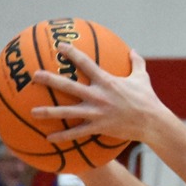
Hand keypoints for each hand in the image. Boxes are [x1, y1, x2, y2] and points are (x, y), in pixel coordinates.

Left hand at [31, 43, 168, 143]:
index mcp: (107, 81)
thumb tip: (132, 50)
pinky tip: (49, 138)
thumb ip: (136, 63)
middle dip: (50, 80)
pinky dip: (62, 136)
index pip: (86, 64)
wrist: (152, 122)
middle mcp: (98, 96)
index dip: (72, 53)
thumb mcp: (142, 78)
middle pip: (69, 86)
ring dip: (49, 112)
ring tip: (32, 111)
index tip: (59, 46)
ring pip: (67, 112)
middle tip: (34, 75)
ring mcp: (97, 112)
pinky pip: (77, 132)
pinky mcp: (98, 127)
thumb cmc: (148, 99)